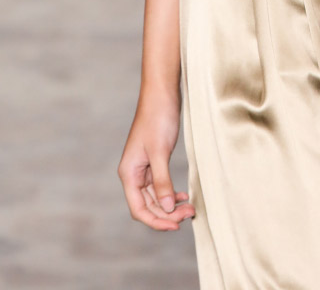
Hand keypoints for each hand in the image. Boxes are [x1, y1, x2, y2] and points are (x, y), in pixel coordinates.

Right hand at [117, 91, 195, 230]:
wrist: (162, 94)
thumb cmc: (157, 119)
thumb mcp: (160, 151)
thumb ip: (162, 181)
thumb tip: (166, 208)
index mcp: (129, 173)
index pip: (139, 209)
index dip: (156, 221)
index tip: (176, 225)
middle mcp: (133, 174)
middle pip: (148, 206)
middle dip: (167, 213)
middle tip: (190, 214)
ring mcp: (143, 168)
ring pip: (156, 197)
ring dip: (171, 205)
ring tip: (190, 208)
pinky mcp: (154, 161)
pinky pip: (160, 185)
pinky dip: (171, 193)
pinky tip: (182, 196)